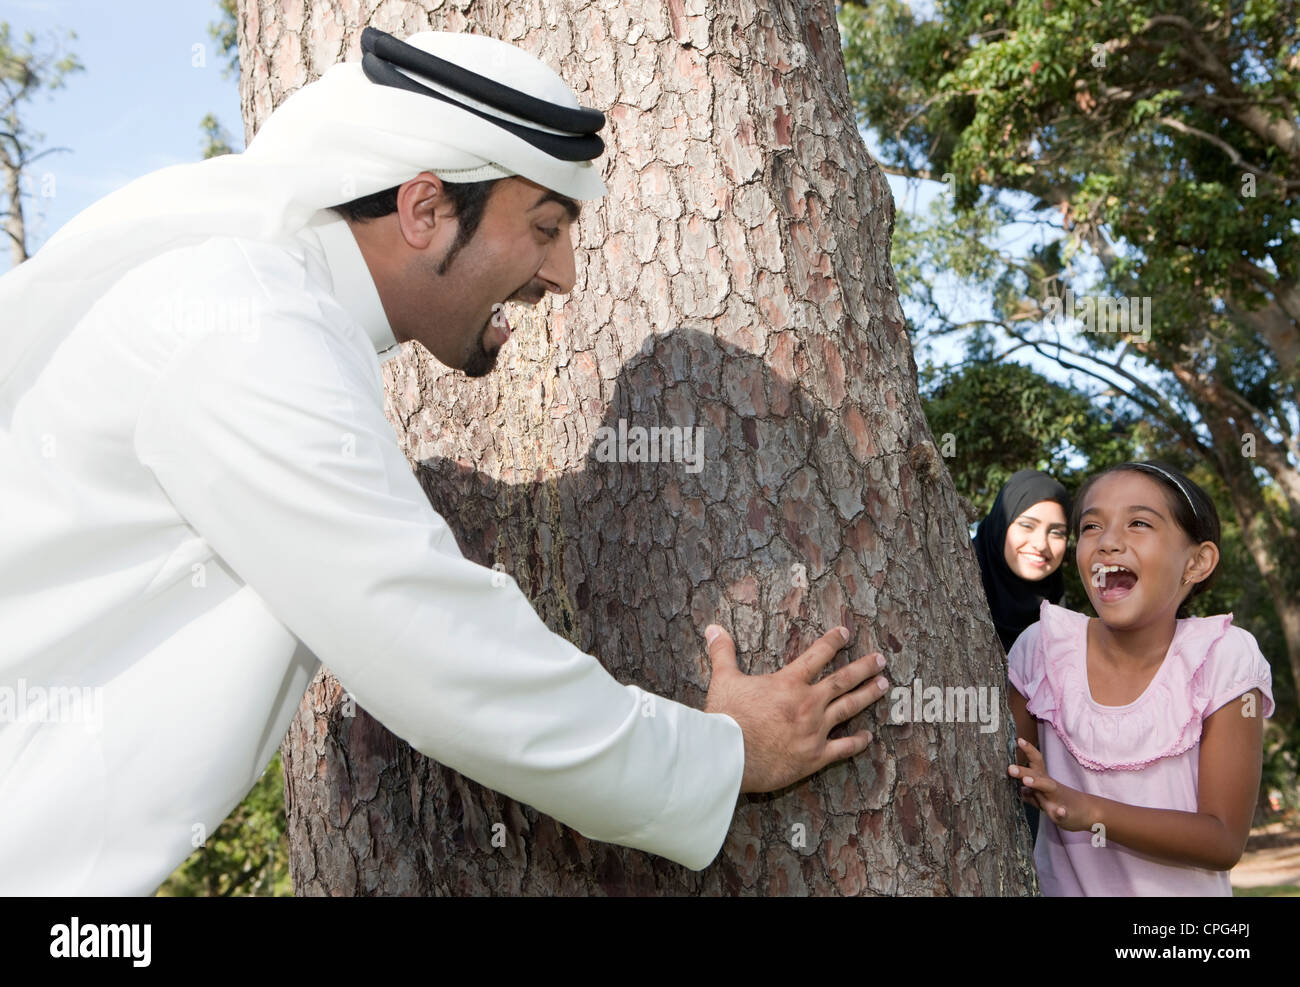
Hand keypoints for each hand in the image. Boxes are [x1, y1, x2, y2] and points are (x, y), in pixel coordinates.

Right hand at [703, 623, 889, 793]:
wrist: (729, 757)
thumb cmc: (726, 717)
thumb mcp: (723, 680)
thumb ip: (722, 652)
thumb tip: (712, 627)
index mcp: (788, 683)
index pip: (816, 655)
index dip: (832, 642)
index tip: (846, 632)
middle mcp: (807, 703)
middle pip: (842, 680)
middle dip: (863, 667)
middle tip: (882, 659)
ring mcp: (815, 730)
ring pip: (849, 708)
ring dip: (868, 695)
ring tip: (884, 685)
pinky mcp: (815, 756)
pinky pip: (843, 749)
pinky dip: (857, 742)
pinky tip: (869, 737)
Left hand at [1008, 737, 1095, 831]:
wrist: (1089, 813)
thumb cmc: (1063, 803)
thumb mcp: (1044, 799)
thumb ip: (1032, 796)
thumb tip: (1020, 791)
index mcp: (1043, 781)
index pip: (1035, 763)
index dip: (1028, 751)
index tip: (1019, 740)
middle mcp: (1050, 787)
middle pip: (1037, 774)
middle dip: (1023, 770)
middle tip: (1010, 768)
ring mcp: (1058, 799)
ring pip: (1048, 788)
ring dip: (1037, 783)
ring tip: (1026, 781)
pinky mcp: (1065, 814)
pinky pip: (1063, 813)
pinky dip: (1061, 812)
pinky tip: (1060, 812)